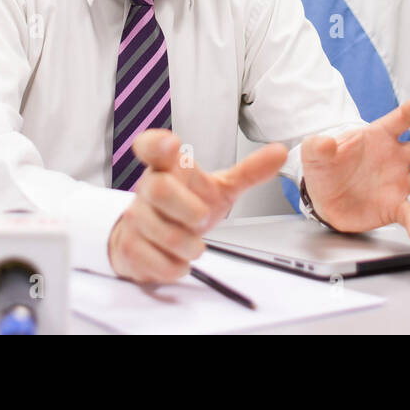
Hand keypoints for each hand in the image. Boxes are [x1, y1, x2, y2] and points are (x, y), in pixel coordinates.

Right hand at [107, 129, 286, 282]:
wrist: (150, 239)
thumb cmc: (184, 208)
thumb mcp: (218, 189)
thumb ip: (248, 172)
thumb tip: (280, 152)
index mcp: (167, 168)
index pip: (151, 146)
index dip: (157, 143)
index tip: (171, 144)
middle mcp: (147, 188)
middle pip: (159, 190)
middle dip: (188, 209)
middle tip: (203, 220)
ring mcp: (135, 217)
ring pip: (160, 231)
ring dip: (187, 244)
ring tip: (194, 245)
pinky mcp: (129, 246)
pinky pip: (152, 259)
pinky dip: (173, 265)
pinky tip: (178, 260)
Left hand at [300, 89, 409, 241]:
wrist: (323, 198)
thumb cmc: (326, 168)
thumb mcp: (315, 152)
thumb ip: (320, 145)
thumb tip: (326, 142)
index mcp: (379, 136)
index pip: (403, 117)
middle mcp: (396, 157)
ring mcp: (398, 182)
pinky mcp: (394, 206)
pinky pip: (409, 214)